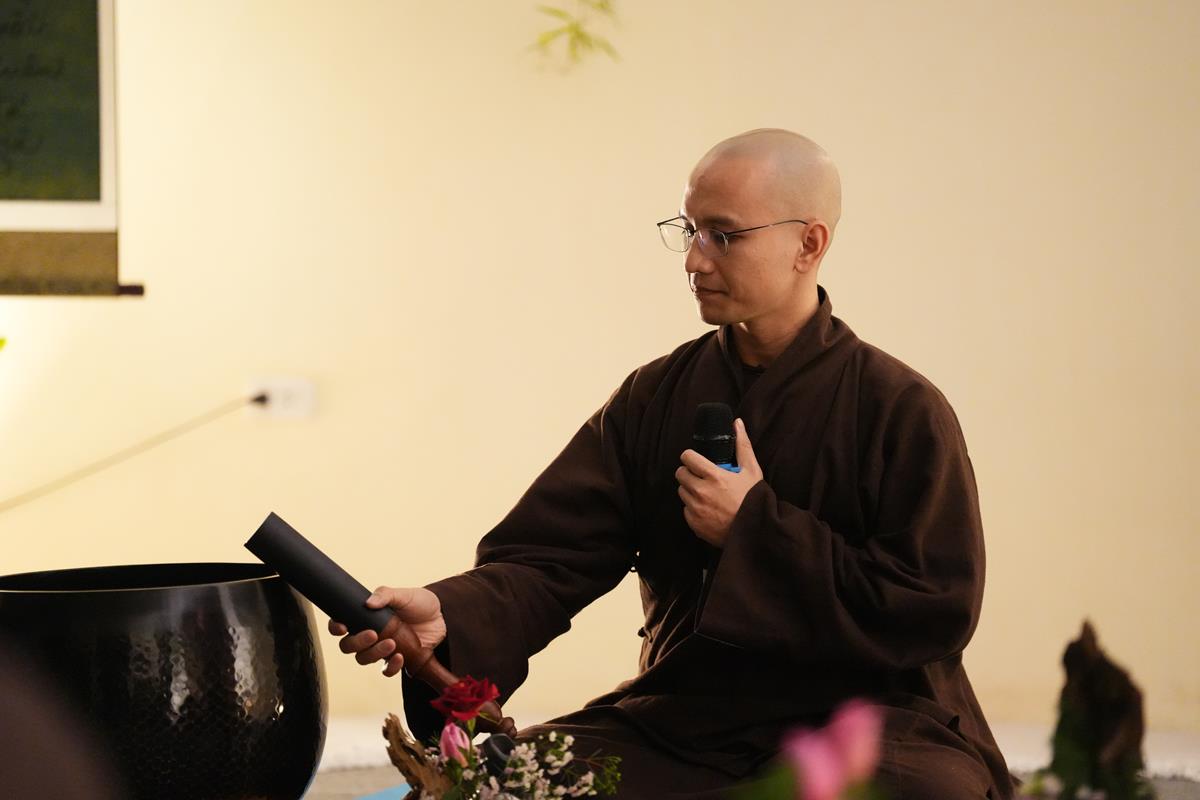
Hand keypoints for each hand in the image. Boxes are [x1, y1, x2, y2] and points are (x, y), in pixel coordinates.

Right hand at [328, 585, 446, 676]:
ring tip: (392, 643)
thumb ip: (386, 595)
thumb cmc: (418, 603)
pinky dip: (390, 667)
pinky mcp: (395, 659)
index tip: (343, 627)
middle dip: (356, 642)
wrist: (442, 617)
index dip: (336, 628)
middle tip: (373, 634)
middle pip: (347, 646)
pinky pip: (385, 670)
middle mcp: (368, 634)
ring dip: (374, 653)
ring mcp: (380, 648)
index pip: (340, 624)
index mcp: (365, 617)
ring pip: (363, 659)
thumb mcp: (403, 595)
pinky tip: (400, 656)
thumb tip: (368, 603)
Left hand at [675, 418, 763, 547]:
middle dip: (689, 473)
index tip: (696, 460)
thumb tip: (737, 422)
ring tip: (706, 494)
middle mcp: (701, 492)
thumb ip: (742, 445)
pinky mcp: (694, 524)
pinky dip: (693, 508)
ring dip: (690, 490)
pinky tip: (708, 509)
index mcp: (714, 476)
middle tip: (701, 477)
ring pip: (682, 492)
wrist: (756, 532)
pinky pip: (686, 510)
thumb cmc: (754, 499)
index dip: (691, 457)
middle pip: (680, 474)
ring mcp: (696, 509)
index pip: (687, 457)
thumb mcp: (752, 470)